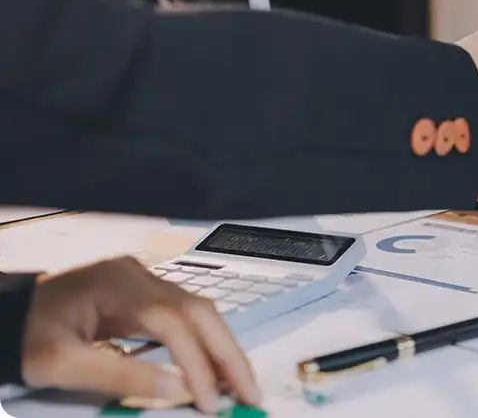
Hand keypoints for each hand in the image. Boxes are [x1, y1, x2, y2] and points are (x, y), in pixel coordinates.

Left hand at [22, 257, 259, 413]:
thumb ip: (119, 374)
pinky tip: (215, 368)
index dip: (198, 362)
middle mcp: (140, 276)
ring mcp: (145, 281)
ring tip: (241, 386)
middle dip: (229, 353)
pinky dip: (207, 342)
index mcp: (118, 287)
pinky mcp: (146, 293)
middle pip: (200, 310)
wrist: (10, 313)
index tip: (210, 402)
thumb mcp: (60, 363)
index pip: (173, 323)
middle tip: (252, 394)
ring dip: (224, 348)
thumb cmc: (31, 338)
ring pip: (201, 310)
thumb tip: (178, 390)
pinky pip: (188, 315)